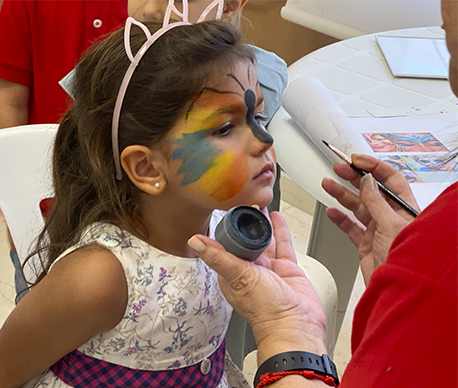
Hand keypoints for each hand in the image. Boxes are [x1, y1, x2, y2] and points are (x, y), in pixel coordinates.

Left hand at [188, 211, 326, 360]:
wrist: (297, 326)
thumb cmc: (266, 311)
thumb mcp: (238, 277)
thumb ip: (218, 257)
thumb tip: (195, 241)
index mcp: (234, 274)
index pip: (227, 245)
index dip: (228, 228)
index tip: (228, 211)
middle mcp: (250, 271)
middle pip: (247, 240)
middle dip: (246, 223)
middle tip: (246, 203)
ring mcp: (270, 269)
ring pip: (265, 240)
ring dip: (262, 224)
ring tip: (260, 207)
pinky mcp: (287, 269)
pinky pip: (283, 245)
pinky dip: (280, 230)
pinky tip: (277, 218)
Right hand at [322, 154, 418, 284]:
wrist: (394, 291)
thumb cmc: (404, 261)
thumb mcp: (390, 226)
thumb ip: (376, 203)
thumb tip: (366, 182)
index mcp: (404, 208)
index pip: (390, 179)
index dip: (373, 167)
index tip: (356, 160)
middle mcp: (390, 217)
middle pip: (369, 190)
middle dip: (353, 177)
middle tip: (338, 168)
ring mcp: (376, 230)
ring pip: (356, 206)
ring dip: (341, 195)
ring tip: (327, 184)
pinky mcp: (365, 243)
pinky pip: (350, 227)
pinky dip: (339, 219)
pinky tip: (332, 211)